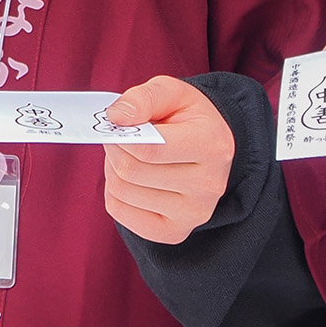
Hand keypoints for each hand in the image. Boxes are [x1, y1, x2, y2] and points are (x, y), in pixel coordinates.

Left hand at [103, 76, 233, 244]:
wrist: (210, 149)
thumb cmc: (187, 119)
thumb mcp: (172, 93)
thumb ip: (144, 98)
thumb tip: (116, 118)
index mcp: (212, 146)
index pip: (151, 149)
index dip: (122, 135)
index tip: (117, 124)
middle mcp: (209, 185)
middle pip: (132, 172)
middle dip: (114, 150)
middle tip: (118, 138)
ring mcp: (193, 214)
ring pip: (123, 193)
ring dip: (113, 170)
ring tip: (127, 156)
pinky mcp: (174, 232)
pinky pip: (120, 214)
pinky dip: (114, 193)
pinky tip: (130, 180)